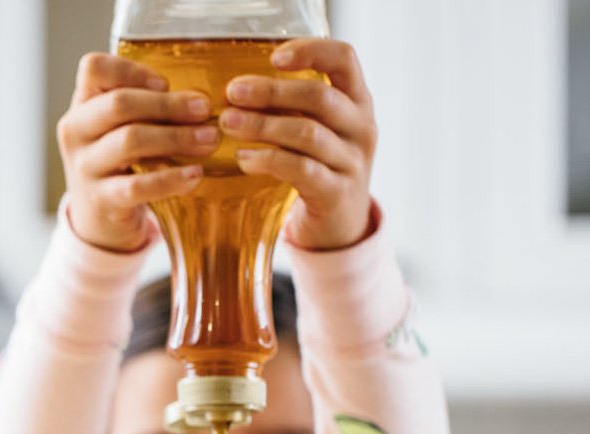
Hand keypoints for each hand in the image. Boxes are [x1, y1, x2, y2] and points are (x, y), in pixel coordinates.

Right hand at [57, 52, 219, 252]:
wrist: (99, 218)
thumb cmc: (119, 162)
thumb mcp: (117, 127)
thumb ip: (143, 105)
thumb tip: (198, 94)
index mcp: (82, 105)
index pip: (94, 68)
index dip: (132, 70)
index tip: (165, 83)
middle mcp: (76, 132)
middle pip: (119, 103)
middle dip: (167, 104)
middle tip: (203, 109)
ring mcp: (84, 167)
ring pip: (130, 141)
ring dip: (175, 137)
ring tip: (208, 140)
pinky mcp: (101, 200)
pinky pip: (138, 186)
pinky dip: (170, 179)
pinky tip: (195, 175)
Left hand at [220, 39, 377, 250]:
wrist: (338, 226)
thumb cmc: (318, 167)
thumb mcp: (317, 129)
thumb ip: (292, 106)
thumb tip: (239, 86)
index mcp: (358, 101)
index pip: (344, 59)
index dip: (310, 50)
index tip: (273, 58)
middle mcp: (361, 127)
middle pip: (319, 96)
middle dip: (270, 92)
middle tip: (232, 93)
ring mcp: (352, 162)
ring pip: (307, 133)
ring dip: (262, 125)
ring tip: (228, 123)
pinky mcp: (336, 193)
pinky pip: (301, 169)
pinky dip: (268, 160)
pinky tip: (244, 157)